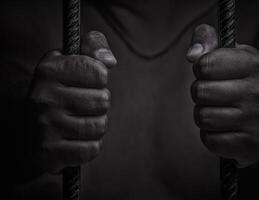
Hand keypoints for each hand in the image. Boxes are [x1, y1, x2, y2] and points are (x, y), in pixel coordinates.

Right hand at [28, 31, 116, 172]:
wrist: (36, 130)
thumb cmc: (64, 90)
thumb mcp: (74, 60)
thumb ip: (94, 46)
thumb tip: (109, 61)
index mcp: (48, 70)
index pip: (100, 73)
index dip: (99, 79)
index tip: (85, 82)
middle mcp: (42, 97)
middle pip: (103, 101)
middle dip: (99, 104)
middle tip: (81, 105)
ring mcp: (43, 126)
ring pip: (100, 126)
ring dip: (95, 126)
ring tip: (78, 122)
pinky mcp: (48, 153)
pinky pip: (92, 149)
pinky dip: (89, 146)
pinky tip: (74, 140)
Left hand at [187, 24, 258, 167]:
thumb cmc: (239, 83)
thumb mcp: (228, 55)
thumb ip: (206, 41)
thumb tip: (192, 54)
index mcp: (255, 65)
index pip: (205, 64)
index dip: (201, 70)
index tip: (211, 74)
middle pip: (200, 92)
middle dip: (200, 94)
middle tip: (214, 96)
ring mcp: (258, 121)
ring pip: (203, 118)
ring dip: (204, 116)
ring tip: (220, 112)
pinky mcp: (251, 145)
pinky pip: (210, 140)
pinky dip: (211, 136)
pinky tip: (224, 130)